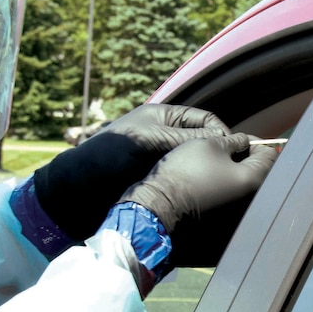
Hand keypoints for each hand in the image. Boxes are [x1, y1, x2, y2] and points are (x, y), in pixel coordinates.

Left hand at [33, 104, 228, 240]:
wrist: (79, 186)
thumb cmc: (110, 154)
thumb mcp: (153, 140)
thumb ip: (189, 138)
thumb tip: (225, 140)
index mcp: (164, 117)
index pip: (205, 119)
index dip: (222, 133)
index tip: (234, 151)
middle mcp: (166, 135)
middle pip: (204, 141)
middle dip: (217, 153)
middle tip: (232, 171)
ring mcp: (162, 158)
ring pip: (195, 162)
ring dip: (207, 170)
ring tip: (221, 183)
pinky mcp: (158, 179)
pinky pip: (183, 178)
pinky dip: (194, 184)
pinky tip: (204, 193)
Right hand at [120, 134, 278, 266]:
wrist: (159, 207)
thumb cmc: (185, 172)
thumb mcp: (210, 145)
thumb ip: (234, 141)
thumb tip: (244, 141)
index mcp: (253, 180)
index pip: (269, 155)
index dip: (254, 142)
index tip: (237, 139)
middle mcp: (251, 201)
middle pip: (258, 173)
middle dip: (245, 159)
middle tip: (225, 151)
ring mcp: (238, 215)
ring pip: (244, 188)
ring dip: (234, 174)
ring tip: (213, 166)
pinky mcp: (225, 224)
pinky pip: (231, 201)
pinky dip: (225, 190)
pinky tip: (207, 183)